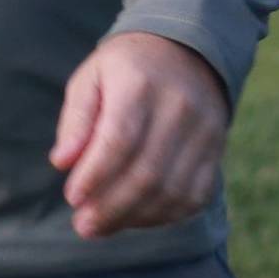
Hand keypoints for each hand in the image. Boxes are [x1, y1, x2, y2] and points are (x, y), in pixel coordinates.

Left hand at [50, 27, 229, 235]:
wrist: (186, 50)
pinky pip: (194, 196)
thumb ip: (76, 120)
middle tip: (83, 225)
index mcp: (140, 84)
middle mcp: (178, 107)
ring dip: (134, 218)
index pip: (119, 140)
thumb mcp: (91, 78)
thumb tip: (61, 162)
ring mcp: (204, 131)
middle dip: (111, 207)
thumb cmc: (125, 70)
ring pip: (172, 191)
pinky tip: (136, 219)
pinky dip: (164, 217)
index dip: (95, 176)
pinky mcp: (216, 150)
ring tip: (103, 226)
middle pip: (147, 173)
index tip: (72, 197)